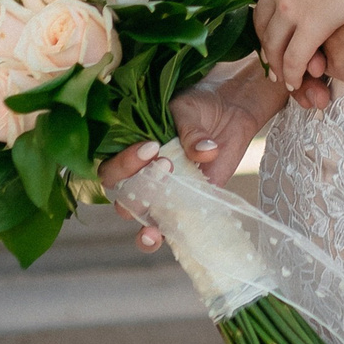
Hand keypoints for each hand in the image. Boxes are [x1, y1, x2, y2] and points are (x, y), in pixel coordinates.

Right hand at [97, 62, 285, 251]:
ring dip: (146, 228)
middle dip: (135, 193)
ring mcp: (166, 193)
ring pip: (144, 220)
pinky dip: (173, 237)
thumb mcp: (189, 110)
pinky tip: (176, 238)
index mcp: (131, 152)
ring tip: (154, 231)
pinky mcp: (190, 204)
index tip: (151, 148)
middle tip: (165, 167)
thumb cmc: (199, 105)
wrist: (231, 109)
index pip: (112, 168)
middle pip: (122, 198)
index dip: (124, 164)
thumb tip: (207, 152)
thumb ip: (192, 132)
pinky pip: (176, 227)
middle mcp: (143, 176)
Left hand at [254, 0, 343, 88]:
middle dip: (263, 35)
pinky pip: (295, 57)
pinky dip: (292, 72)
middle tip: (268, 48)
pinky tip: (294, 82)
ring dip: (274, 59)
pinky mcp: (314, 27)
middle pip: (262, 16)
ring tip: (279, 73)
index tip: (266, 10)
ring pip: (274, 41)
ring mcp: (295, 7)